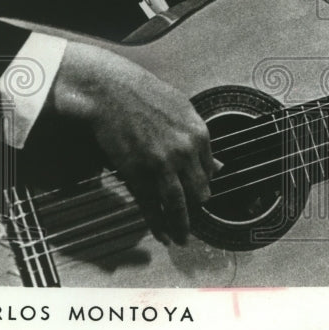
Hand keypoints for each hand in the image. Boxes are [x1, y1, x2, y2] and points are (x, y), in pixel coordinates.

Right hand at [46, 42, 217, 244]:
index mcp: (199, 134)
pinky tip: (162, 234)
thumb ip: (198, 138)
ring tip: (182, 238)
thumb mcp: (182, 109)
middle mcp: (184, 152)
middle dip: (196, 206)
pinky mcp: (137, 173)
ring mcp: (161, 165)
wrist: (110, 91)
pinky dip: (158, 223)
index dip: (203, 184)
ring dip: (181, 225)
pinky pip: (151, 205)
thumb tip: (218, 164)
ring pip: (178, 204)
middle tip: (193, 218)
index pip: (209, 170)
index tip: (199, 192)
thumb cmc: (145, 94)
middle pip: (199, 190)